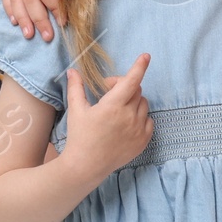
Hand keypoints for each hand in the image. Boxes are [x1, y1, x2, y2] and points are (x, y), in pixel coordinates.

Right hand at [61, 55, 151, 180]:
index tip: (146, 56)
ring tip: (117, 110)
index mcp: (112, 106)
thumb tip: (73, 70)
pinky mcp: (143, 141)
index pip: (131, 80)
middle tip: (108, 94)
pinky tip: (125, 123)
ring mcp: (138, 129)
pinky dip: (140, 117)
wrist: (87, 166)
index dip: (139, 66)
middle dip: (125, 87)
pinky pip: (148, 120)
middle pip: (136, 90)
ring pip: (144, 104)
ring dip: (133, 101)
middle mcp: (129, 116)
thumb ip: (77, 88)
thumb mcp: (76, 110)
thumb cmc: (80, 136)